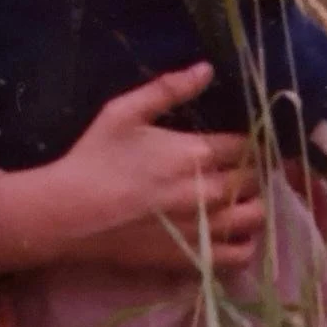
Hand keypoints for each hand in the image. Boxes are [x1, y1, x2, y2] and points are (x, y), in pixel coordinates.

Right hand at [0, 63, 265, 273]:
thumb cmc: (95, 159)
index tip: (235, 146)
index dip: (245, 144)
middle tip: (234, 173)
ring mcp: (207, 229)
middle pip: (256, 181)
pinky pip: (241, 256)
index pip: (246, 145)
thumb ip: (168, 89)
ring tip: (236, 203)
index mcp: (198, 152)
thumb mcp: (124, 113)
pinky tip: (231, 235)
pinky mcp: (196, 258)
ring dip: (252, 207)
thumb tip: (207, 68)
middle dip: (250, 174)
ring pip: (256, 218)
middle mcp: (212, 191)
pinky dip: (245, 244)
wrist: (70, 214)